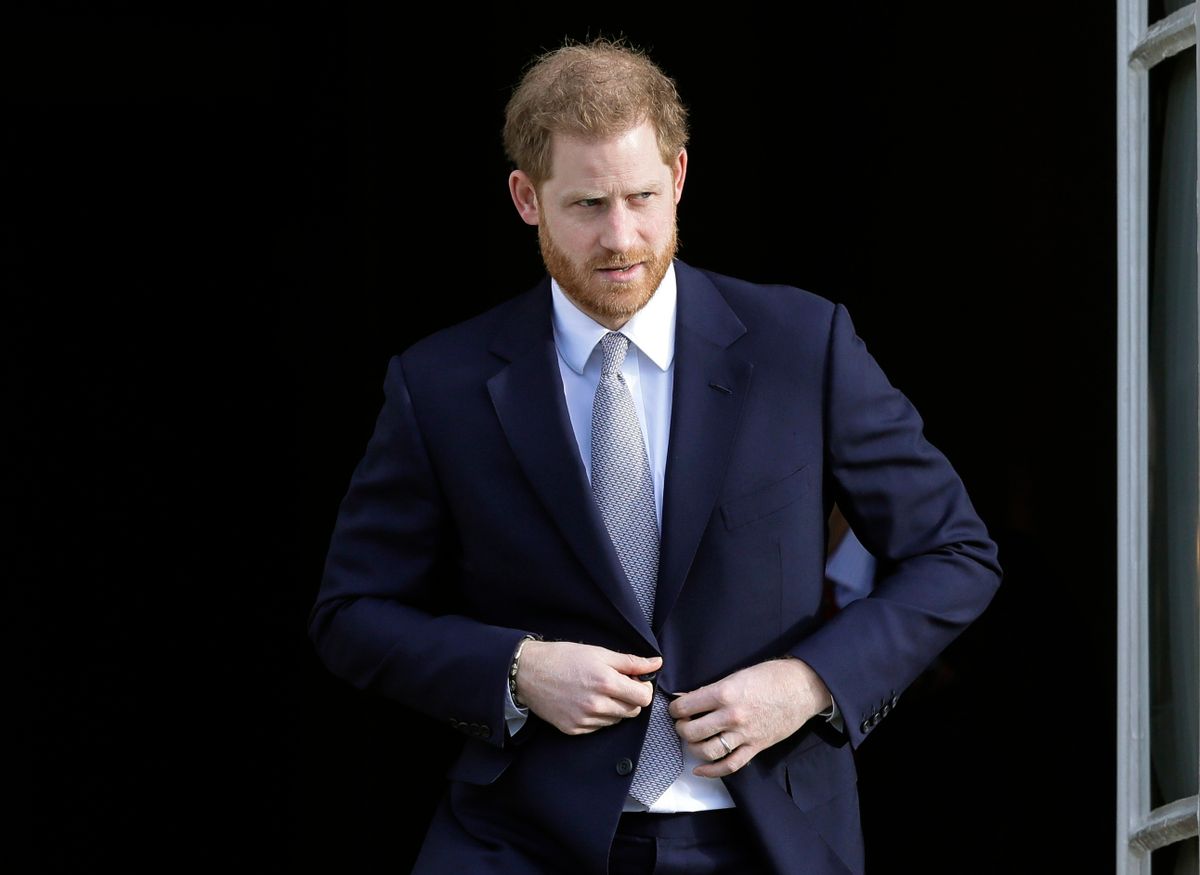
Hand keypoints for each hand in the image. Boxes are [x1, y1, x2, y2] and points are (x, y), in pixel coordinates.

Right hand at [516, 641, 659, 735]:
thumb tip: (656, 663)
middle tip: (617, 685)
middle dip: (630, 698)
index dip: (643, 688)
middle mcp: (597, 705)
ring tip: (598, 692)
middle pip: (633, 712)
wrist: (528, 672)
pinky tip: (586, 702)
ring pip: (616, 721)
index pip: (643, 698)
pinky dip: (598, 717)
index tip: (635, 681)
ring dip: (615, 708)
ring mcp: (585, 720)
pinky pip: (598, 727)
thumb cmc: (563, 658)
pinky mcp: (574, 729)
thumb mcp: (599, 653)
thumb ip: (630, 661)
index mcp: (606, 683)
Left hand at [668, 657, 831, 777]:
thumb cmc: (770, 676)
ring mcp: (743, 735)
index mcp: (724, 693)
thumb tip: (687, 698)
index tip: (675, 708)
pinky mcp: (755, 748)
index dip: (675, 708)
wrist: (802, 688)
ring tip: (692, 740)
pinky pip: (729, 765)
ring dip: (693, 748)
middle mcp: (731, 716)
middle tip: (682, 724)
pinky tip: (700, 769)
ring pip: (707, 751)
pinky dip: (711, 771)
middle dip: (681, 728)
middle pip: (692, 731)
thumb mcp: (736, 675)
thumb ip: (711, 690)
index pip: (686, 706)